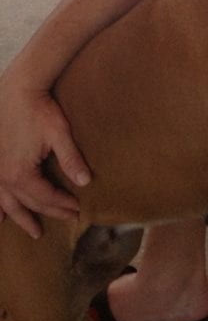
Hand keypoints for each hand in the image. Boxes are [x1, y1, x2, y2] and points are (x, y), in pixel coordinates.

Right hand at [0, 75, 89, 237]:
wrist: (18, 89)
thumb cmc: (40, 110)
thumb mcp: (60, 134)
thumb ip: (72, 159)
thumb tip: (86, 182)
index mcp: (21, 174)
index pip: (46, 197)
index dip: (63, 204)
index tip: (78, 209)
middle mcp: (4, 177)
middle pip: (29, 203)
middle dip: (50, 211)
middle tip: (69, 218)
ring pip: (8, 203)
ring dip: (21, 218)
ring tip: (34, 231)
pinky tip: (0, 217)